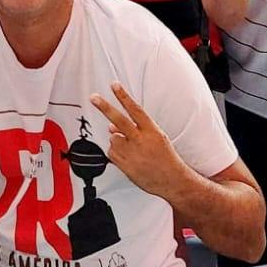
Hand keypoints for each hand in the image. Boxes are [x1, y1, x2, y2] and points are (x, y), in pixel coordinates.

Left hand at [90, 81, 189, 201]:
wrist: (173, 181)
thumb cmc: (165, 157)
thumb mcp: (156, 138)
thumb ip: (136, 129)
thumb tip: (112, 126)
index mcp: (152, 132)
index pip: (135, 110)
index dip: (124, 96)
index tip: (114, 85)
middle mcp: (141, 141)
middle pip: (120, 120)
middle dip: (105, 107)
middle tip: (94, 97)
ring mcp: (133, 154)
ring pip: (113, 138)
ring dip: (117, 140)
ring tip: (131, 149)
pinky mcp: (126, 166)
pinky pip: (111, 153)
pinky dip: (116, 153)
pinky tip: (129, 158)